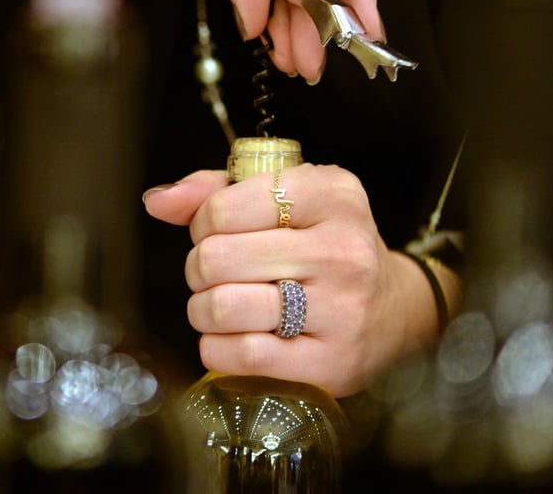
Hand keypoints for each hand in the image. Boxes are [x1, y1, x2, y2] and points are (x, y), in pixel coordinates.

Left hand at [143, 165, 459, 396]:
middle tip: (216, 274)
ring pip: (223, 307)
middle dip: (200, 269)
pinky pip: (241, 355)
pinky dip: (217, 348)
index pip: (224, 208)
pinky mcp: (332, 363)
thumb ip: (216, 190)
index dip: (203, 225)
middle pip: (216, 259)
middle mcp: (343, 250)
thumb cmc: (325, 246)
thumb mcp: (286, 199)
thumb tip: (157, 201)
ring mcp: (342, 310)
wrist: (395, 311)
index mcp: (332, 195)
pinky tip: (232, 336)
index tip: (218, 233)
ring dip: (203, 310)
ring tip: (220, 305)